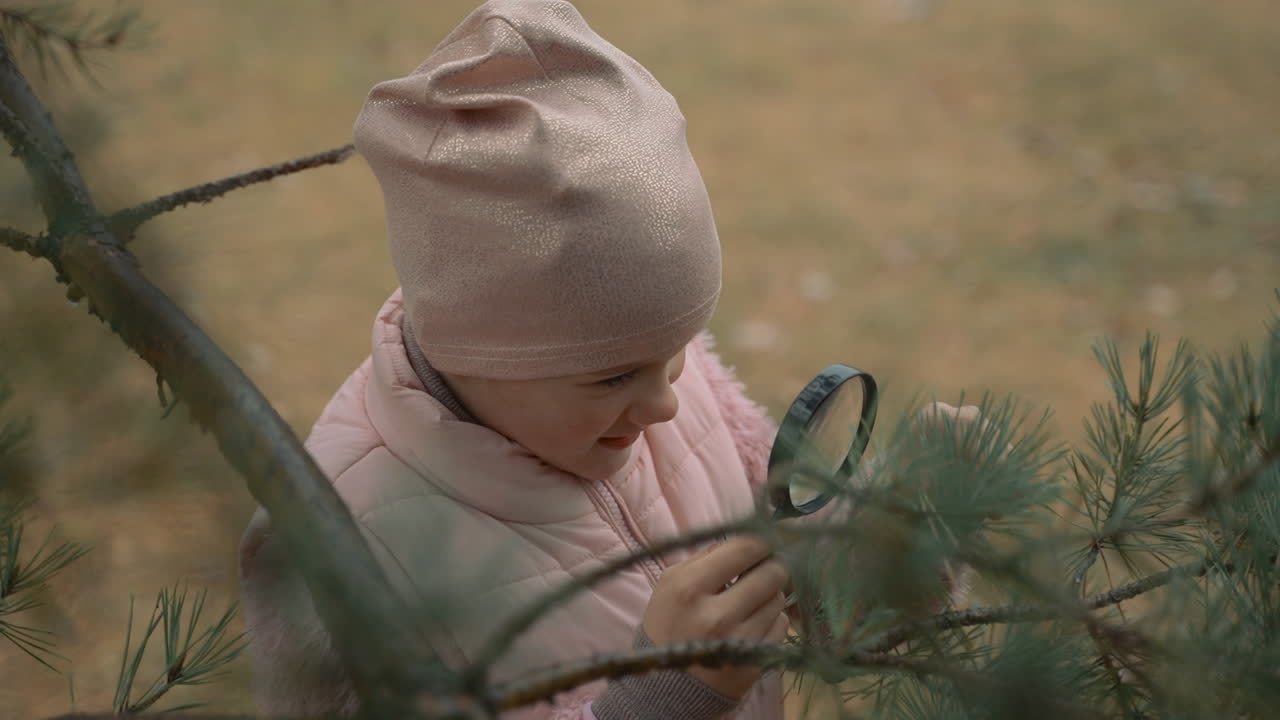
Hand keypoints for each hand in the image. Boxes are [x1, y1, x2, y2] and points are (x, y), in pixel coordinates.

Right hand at [642, 536, 789, 698]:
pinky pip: (782, 626)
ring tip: (751, 599)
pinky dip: (771, 619)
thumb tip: (750, 538)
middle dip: (772, 565)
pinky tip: (753, 622)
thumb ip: (709, 555)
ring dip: (770, 593)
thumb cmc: (669, 623)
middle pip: (772, 573)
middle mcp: (717, 616)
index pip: (746, 548)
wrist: (668, 684)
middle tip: (765, 567)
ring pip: (779, 599)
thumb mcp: (672, 581)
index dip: (763, 540)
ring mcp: (740, 642)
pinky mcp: (756, 661)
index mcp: (690, 588)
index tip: (767, 540)